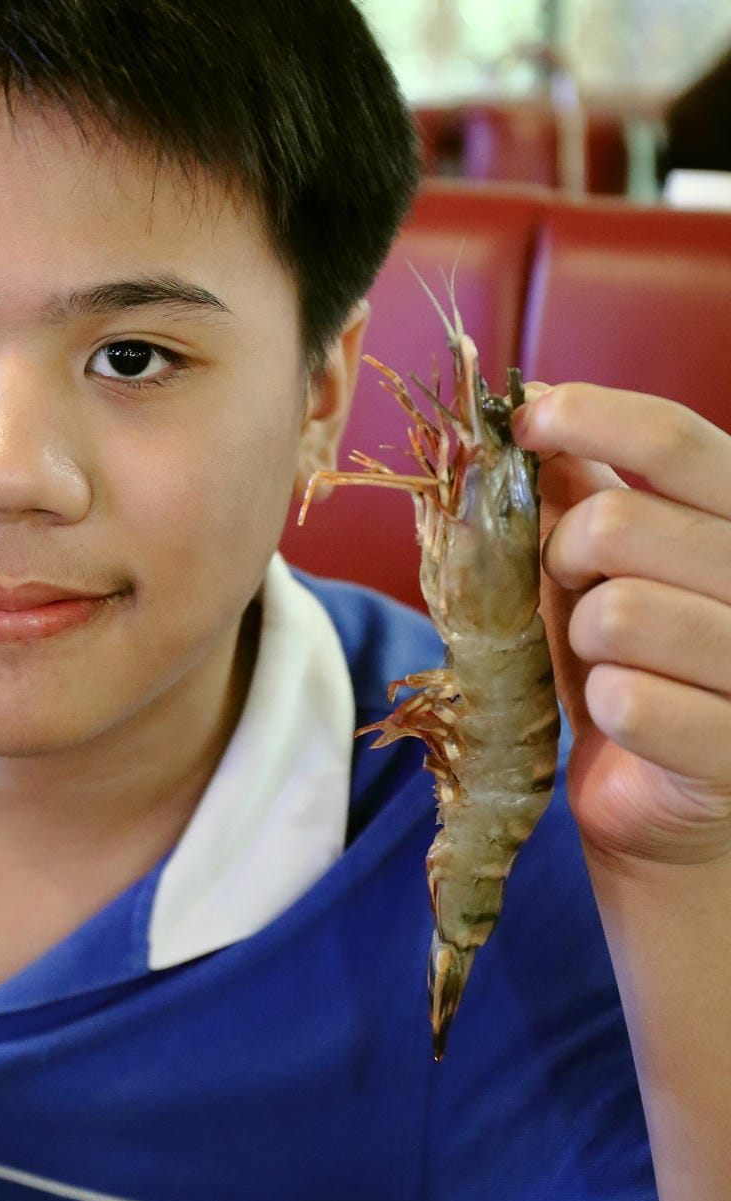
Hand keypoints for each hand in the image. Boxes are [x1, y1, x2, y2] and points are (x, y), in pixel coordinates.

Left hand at [514, 382, 730, 867]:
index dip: (589, 416)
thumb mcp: (597, 561)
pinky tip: (625, 717)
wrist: (664, 798)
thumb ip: (576, 484)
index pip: (675, 438)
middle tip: (573, 591)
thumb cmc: (633, 661)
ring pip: (617, 614)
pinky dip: (603, 708)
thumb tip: (525, 402)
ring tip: (604, 662)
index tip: (525, 421)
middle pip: (620, 525)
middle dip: (563, 558)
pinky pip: (629, 702)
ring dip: (582, 641)